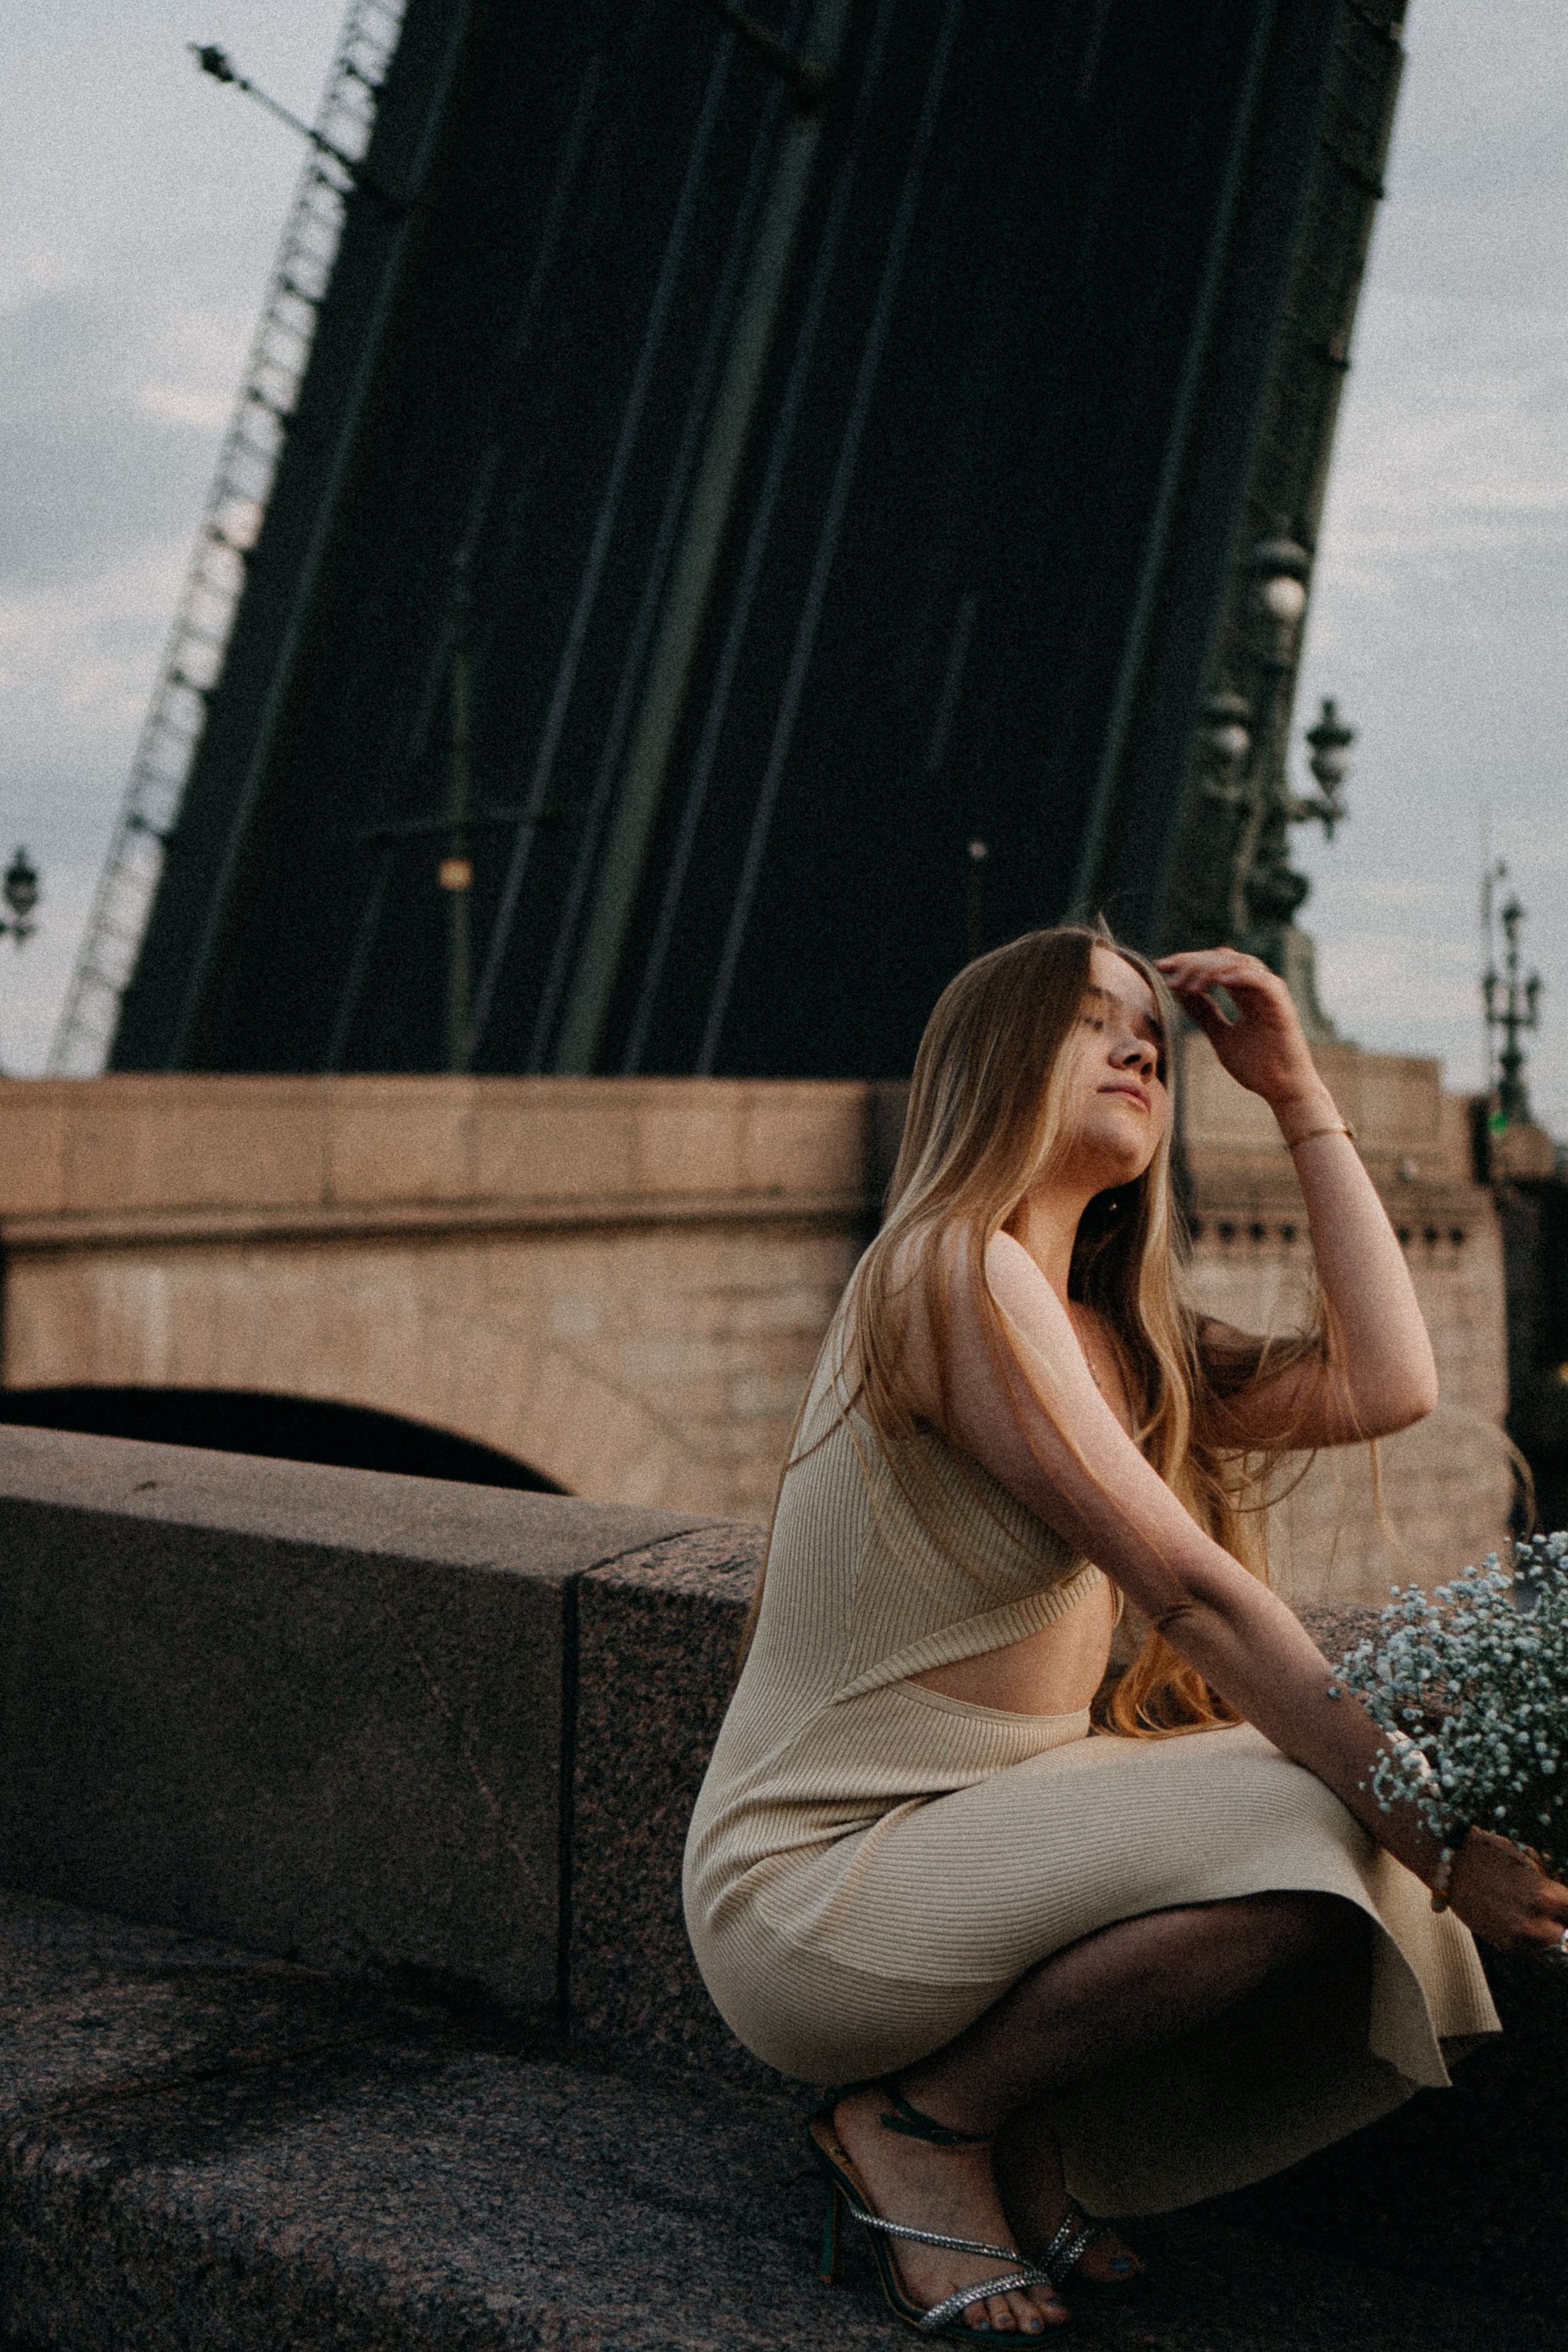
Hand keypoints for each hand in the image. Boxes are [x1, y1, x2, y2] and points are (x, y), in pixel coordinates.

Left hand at [1155, 947, 1323, 1118]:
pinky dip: (1241, 977)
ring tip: (1188, 986)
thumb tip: (1179, 991)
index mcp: (1244, 994)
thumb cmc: (1257, 1068)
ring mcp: (1271, 995)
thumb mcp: (1220, 1036)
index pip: (1214, 966)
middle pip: (1223, 958)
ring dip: (1210, 970)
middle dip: (1192, 961)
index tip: (1160, 967)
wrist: (1282, 1090)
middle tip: (1168, 971)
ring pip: (1240, 964)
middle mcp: (1257, 989)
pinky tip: (1219, 982)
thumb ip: (1204, 1013)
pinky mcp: (1282, 1006)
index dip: (1187, 962)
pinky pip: (1262, 981)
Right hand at [1447, 1829, 1567, 1956]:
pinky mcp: (1504, 1945)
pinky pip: (1533, 1950)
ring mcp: (1517, 1938)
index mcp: (1545, 1896)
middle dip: (1566, 1924)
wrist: (1451, 1863)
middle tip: (1560, 1915)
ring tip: (1546, 1918)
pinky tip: (1528, 1920)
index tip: (1567, 1907)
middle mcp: (1533, 1923)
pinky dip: (1536, 1939)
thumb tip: (1565, 1893)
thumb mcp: (1532, 1859)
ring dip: (1554, 1935)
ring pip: (1554, 1949)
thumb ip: (1555, 1883)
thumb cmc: (1491, 1853)